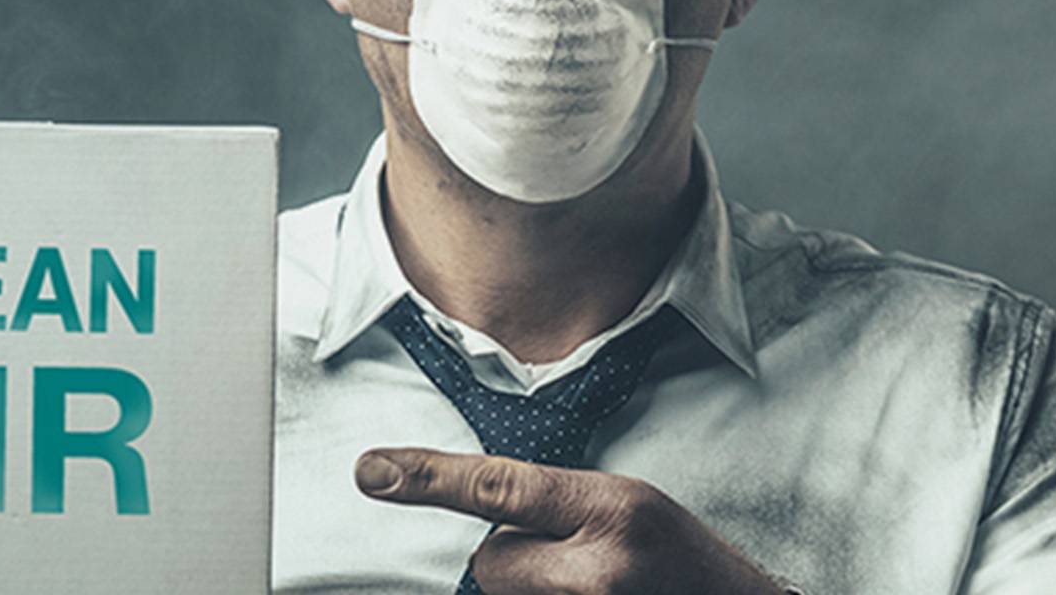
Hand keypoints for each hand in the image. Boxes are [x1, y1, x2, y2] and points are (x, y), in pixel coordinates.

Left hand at [355, 447, 787, 594]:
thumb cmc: (685, 562)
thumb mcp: (632, 507)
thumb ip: (561, 507)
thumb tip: (483, 527)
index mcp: (613, 509)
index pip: (501, 487)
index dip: (429, 478)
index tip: (370, 472)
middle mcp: (599, 568)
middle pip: (491, 561)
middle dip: (519, 564)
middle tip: (585, 566)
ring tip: (598, 591)